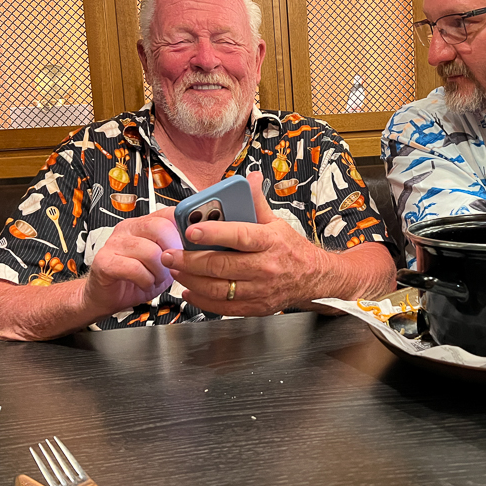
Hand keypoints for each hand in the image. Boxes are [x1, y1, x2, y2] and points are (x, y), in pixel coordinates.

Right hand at [81, 207, 182, 317]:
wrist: (109, 296)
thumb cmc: (138, 277)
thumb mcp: (165, 261)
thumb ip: (179, 249)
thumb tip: (204, 244)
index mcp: (144, 223)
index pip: (169, 213)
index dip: (185, 229)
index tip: (192, 245)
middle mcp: (129, 228)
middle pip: (159, 227)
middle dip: (173, 252)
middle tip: (173, 267)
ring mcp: (114, 243)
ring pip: (149, 251)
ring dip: (159, 271)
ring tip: (157, 278)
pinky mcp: (105, 261)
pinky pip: (134, 268)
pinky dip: (146, 280)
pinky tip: (145, 283)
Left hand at [161, 172, 329, 315]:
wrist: (315, 277)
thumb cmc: (291, 249)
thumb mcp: (277, 222)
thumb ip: (257, 202)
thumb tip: (250, 178)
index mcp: (270, 241)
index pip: (239, 236)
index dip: (213, 233)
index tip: (191, 230)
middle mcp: (265, 267)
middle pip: (221, 266)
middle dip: (190, 261)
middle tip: (170, 255)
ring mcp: (261, 290)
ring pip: (219, 288)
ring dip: (191, 280)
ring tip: (175, 270)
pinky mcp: (257, 306)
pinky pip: (224, 307)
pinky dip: (202, 300)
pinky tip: (189, 290)